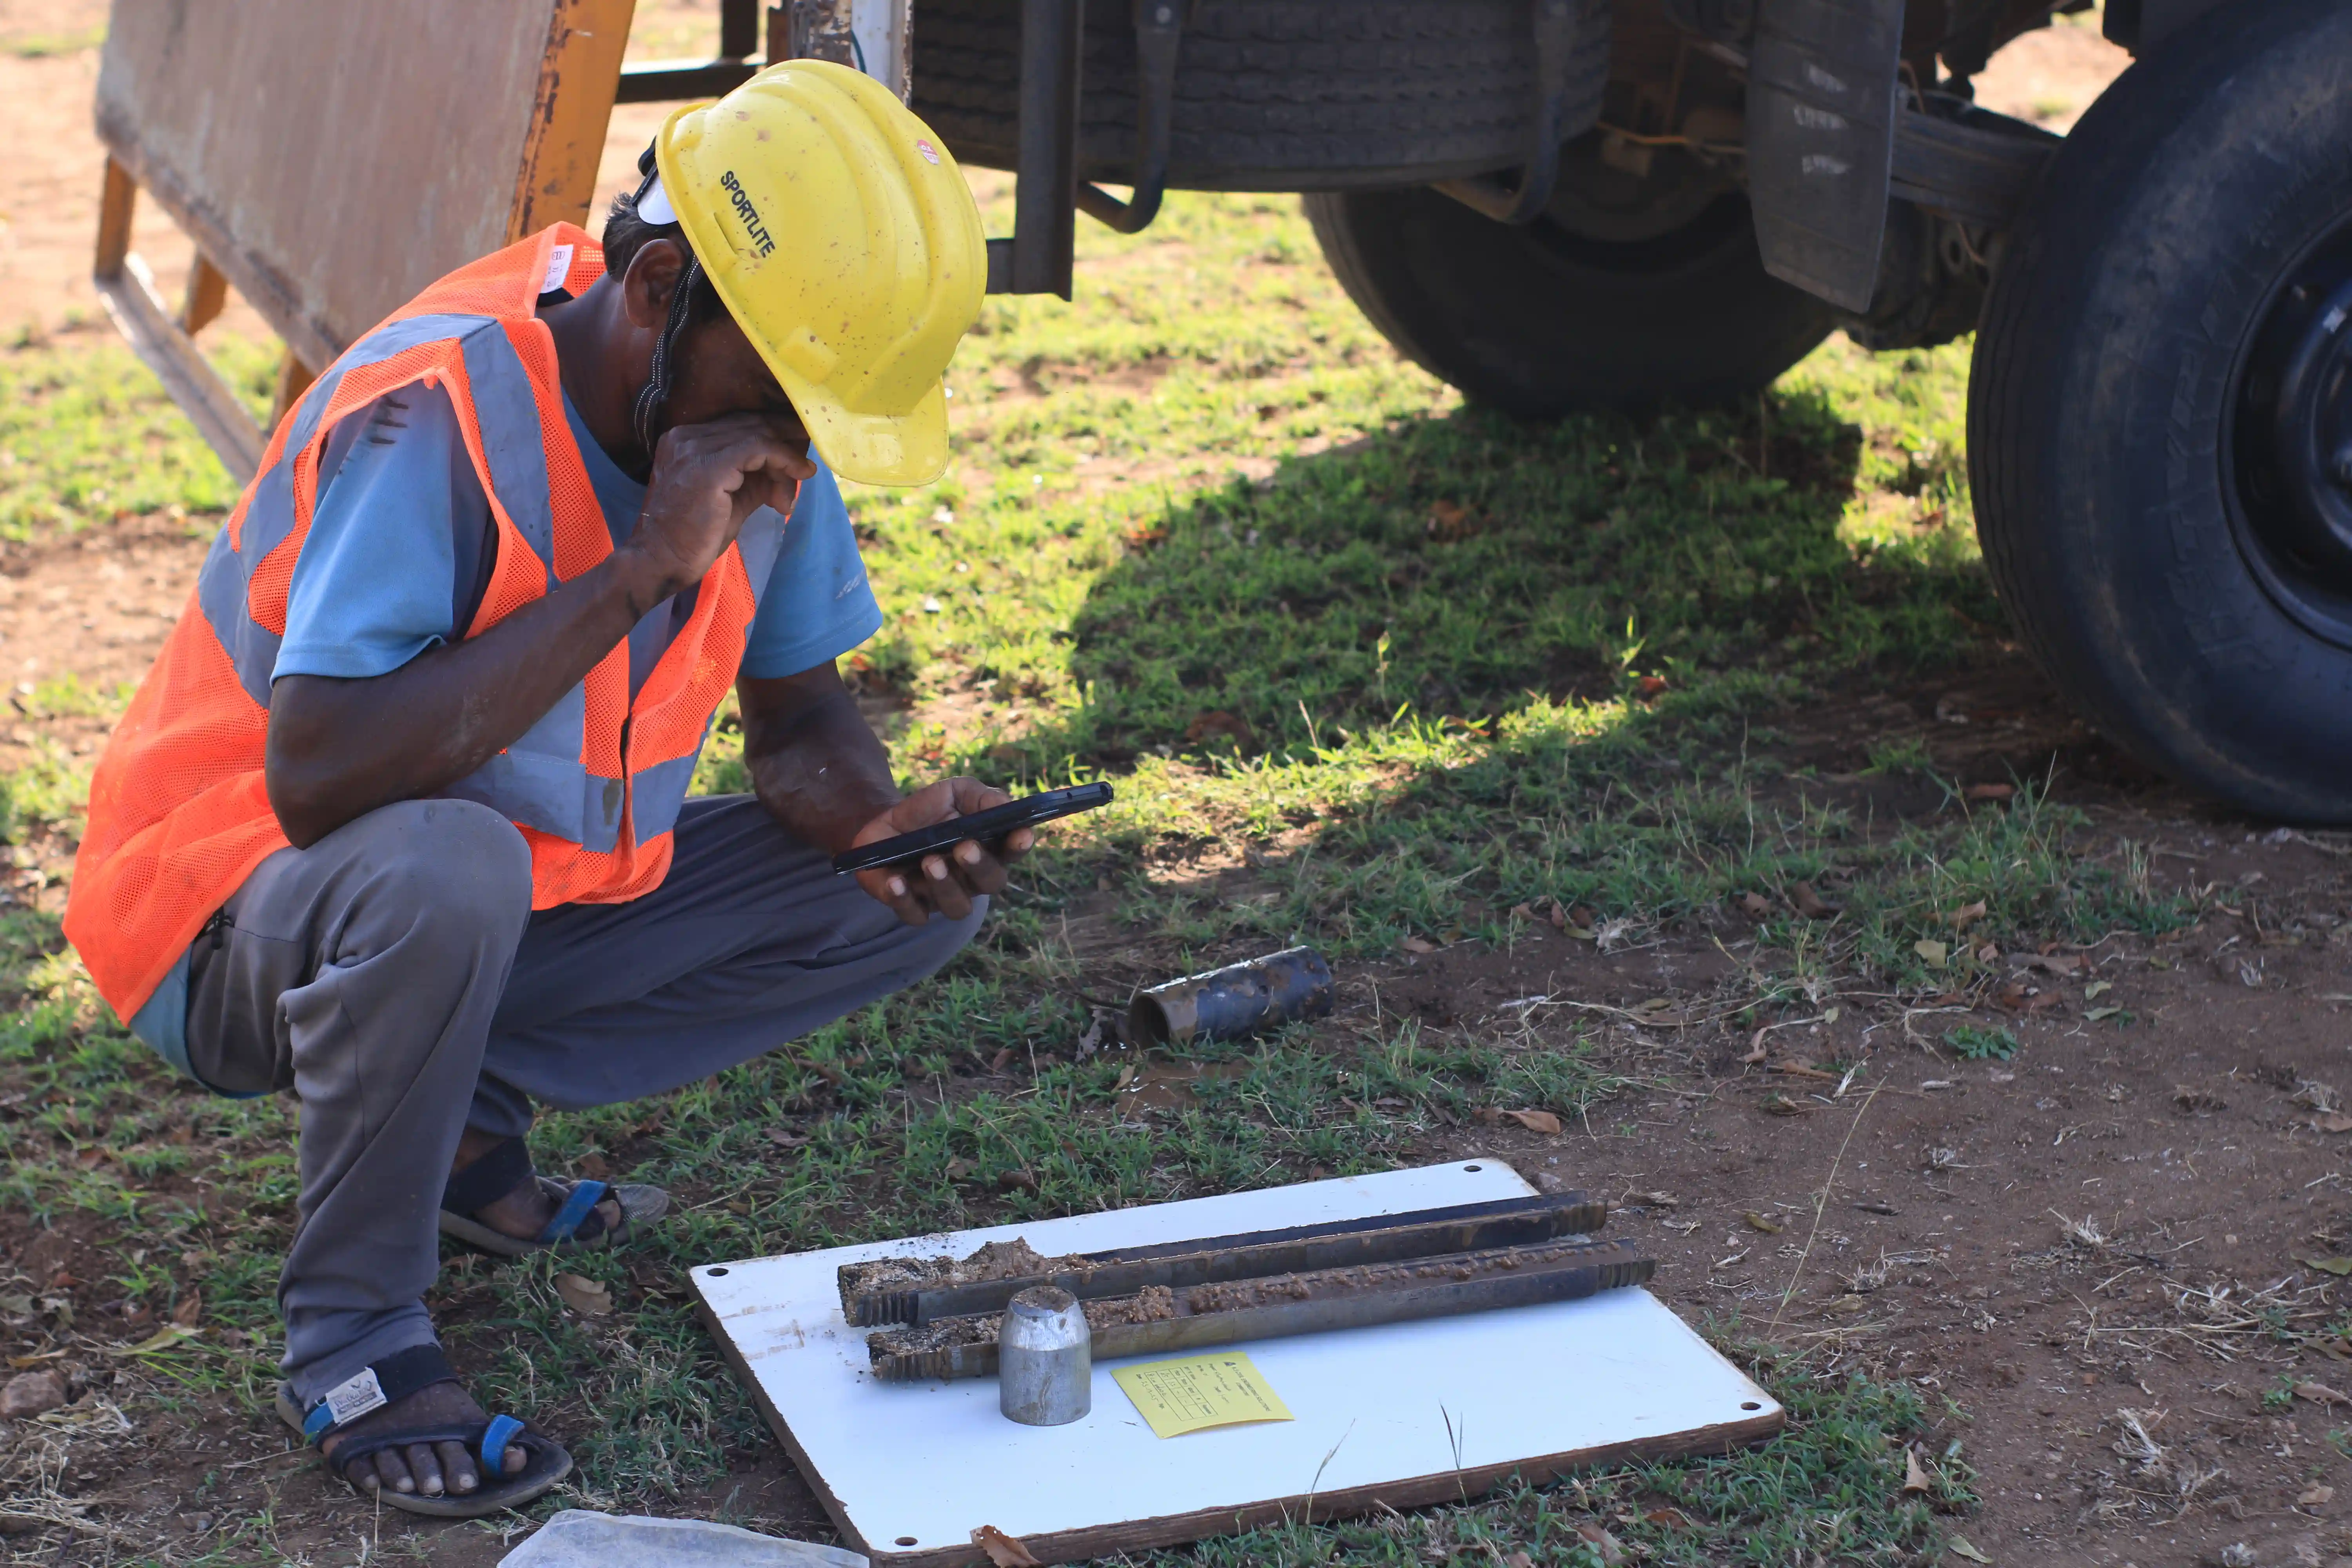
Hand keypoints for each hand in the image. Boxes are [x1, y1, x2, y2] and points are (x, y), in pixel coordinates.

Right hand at [616, 413, 815, 608]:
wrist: (661, 562)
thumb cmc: (695, 537)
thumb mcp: (734, 497)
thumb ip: (758, 477)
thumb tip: (792, 468)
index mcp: (686, 439)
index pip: (740, 424)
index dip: (776, 433)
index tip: (801, 450)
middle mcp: (686, 436)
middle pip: (751, 423)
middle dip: (787, 439)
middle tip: (808, 459)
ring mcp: (694, 448)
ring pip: (759, 434)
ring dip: (787, 457)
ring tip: (802, 477)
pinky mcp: (709, 466)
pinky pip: (759, 448)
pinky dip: (784, 459)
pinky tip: (800, 474)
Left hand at [848, 777, 1034, 925]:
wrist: (883, 824)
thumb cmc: (928, 810)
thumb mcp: (954, 792)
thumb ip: (981, 796)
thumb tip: (1005, 803)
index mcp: (988, 849)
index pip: (1012, 852)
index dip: (1019, 846)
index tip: (1020, 835)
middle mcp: (971, 878)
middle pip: (991, 883)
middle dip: (980, 867)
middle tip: (964, 848)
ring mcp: (943, 896)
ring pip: (958, 906)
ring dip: (946, 886)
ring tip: (930, 861)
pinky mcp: (912, 906)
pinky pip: (915, 915)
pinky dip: (905, 900)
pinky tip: (897, 881)